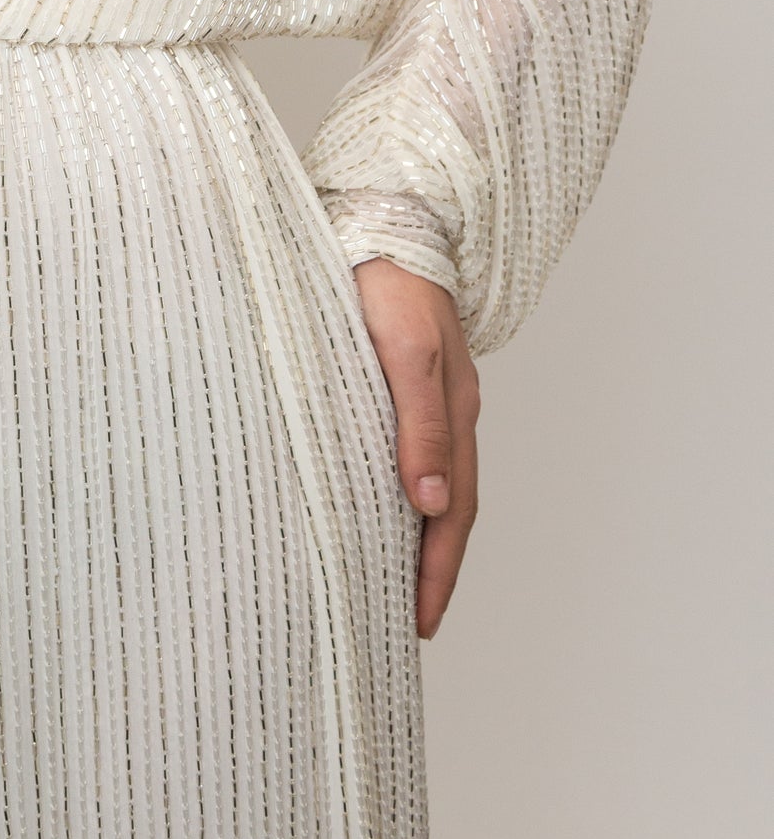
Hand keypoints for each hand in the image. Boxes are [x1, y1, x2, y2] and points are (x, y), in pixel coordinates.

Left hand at [352, 257, 480, 637]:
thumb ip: (417, 422)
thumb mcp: (404, 349)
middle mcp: (450, 409)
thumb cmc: (386, 274)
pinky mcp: (404, 377)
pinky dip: (404, 494)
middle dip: (433, 570)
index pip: (453, 510)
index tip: (419, 624)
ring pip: (434, 483)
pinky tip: (384, 507)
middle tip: (412, 625)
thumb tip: (429, 502)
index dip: (437, 571)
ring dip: (420, 537)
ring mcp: (431, 394)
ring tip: (398, 585)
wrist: (385, 213)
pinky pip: (413, 451)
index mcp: (454, 409)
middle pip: (451, 507)